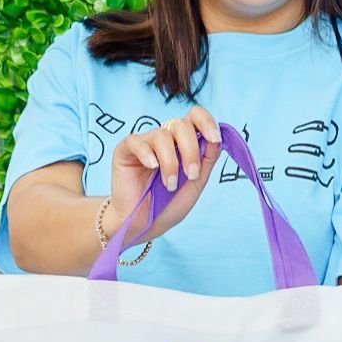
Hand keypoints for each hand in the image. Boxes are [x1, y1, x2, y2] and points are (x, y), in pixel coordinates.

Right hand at [106, 106, 222, 242]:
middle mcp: (164, 138)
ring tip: (170, 185)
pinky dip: (147, 154)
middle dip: (191, 151)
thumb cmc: (169, 204)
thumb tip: (217, 138)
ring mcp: (144, 143)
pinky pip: (136, 141)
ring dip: (171, 162)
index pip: (195, 117)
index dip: (207, 122)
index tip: (214, 139)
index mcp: (183, 142)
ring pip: (162, 134)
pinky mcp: (124, 150)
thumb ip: (207, 159)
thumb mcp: (196, 183)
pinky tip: (152, 168)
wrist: (143, 225)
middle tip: (191, 176)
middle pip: (181, 125)